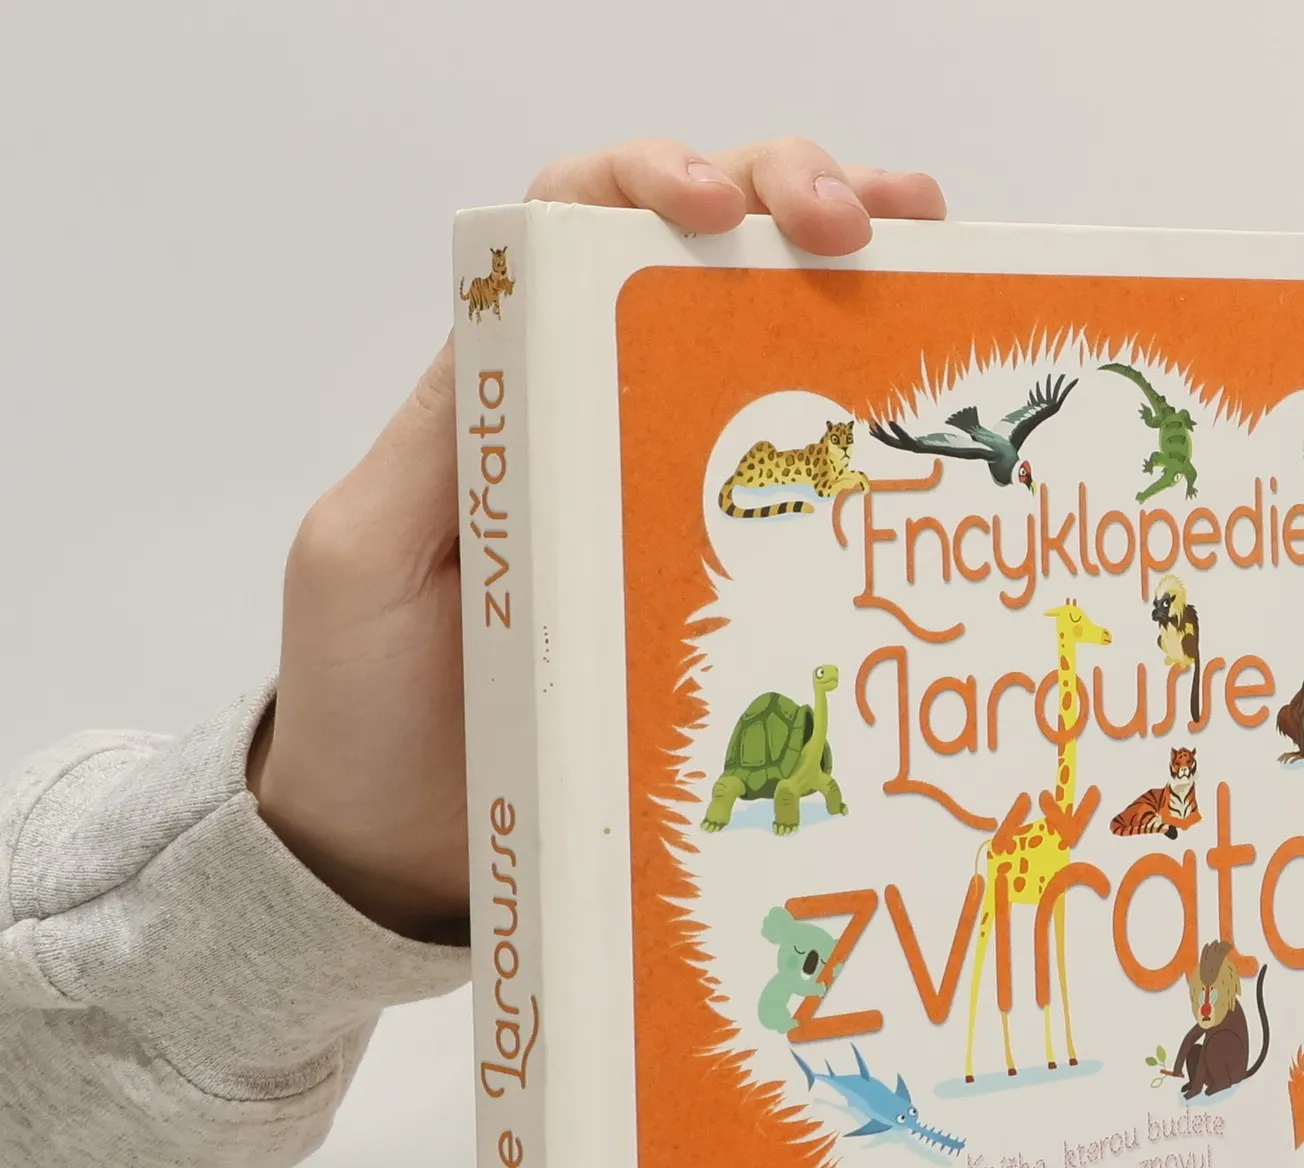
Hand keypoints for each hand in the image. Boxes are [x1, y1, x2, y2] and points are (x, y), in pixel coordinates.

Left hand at [255, 138, 945, 941]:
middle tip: (867, 226)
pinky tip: (933, 435)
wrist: (402, 849)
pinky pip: (808, 501)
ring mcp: (675, 504)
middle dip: (792, 200)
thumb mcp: (364, 559)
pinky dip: (874, 445)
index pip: (582, 224)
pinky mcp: (723, 592)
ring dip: (863, 285)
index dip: (654, 181)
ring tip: (937, 261)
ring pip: (774, 352)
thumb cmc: (364, 706)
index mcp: (510, 392)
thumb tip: (517, 333)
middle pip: (703, 261)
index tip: (716, 208)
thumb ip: (437, 450)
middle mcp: (604, 423)